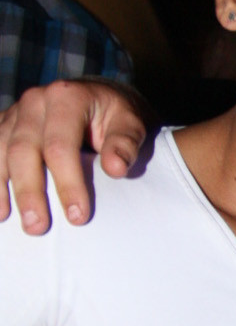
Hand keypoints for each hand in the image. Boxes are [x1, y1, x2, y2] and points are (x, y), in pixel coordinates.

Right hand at [0, 80, 148, 233]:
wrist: (98, 97)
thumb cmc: (115, 116)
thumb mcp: (131, 124)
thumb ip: (124, 144)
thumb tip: (115, 168)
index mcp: (66, 97)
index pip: (60, 146)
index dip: (67, 184)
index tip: (78, 217)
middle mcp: (35, 101)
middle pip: (23, 150)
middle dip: (29, 192)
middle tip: (37, 227)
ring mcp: (16, 112)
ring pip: (0, 150)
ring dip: (1, 187)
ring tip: (6, 218)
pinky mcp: (5, 124)